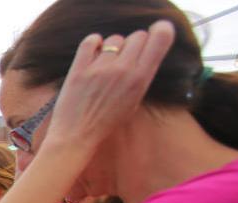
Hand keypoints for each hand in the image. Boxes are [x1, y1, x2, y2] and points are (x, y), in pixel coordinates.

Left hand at [42, 21, 175, 151]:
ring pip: (114, 39)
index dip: (160, 30)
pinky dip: (93, 42)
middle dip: (134, 44)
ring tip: (106, 63)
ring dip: (112, 47)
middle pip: (137, 35)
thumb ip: (140, 76)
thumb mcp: (133, 101)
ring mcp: (100, 69)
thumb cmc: (106, 123)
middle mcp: (122, 70)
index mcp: (140, 79)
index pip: (160, 38)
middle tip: (126, 58)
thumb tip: (143, 51)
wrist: (77, 136)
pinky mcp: (79, 69)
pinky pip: (90, 41)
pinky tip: (93, 52)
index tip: (157, 31)